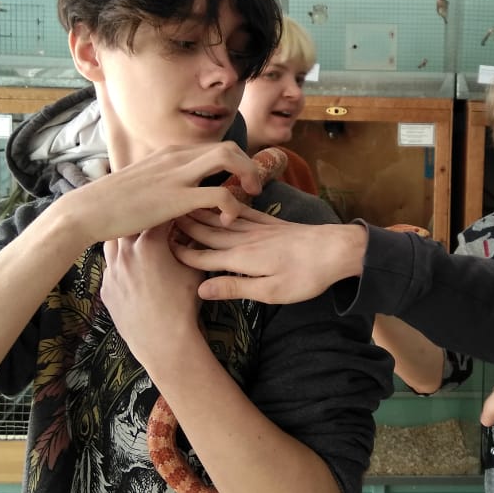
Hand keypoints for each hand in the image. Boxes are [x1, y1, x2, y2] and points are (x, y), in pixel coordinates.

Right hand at [62, 142, 262, 246]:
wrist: (86, 211)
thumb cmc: (110, 204)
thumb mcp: (143, 183)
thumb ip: (164, 182)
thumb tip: (177, 192)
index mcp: (170, 154)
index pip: (215, 147)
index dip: (236, 163)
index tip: (241, 183)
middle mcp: (177, 157)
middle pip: (229, 146)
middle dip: (249, 166)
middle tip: (253, 189)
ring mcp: (177, 174)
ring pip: (229, 157)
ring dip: (248, 175)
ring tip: (250, 197)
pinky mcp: (176, 197)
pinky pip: (220, 193)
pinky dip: (232, 205)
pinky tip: (227, 220)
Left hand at [101, 223, 203, 371]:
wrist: (163, 341)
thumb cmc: (182, 305)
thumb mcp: (194, 270)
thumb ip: (192, 246)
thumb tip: (192, 232)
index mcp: (148, 244)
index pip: (157, 215)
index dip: (168, 211)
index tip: (174, 211)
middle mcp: (125, 253)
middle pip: (129, 224)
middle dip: (142, 220)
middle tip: (154, 221)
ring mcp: (112, 271)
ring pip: (113, 242)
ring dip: (125, 238)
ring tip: (138, 242)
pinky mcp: (106, 288)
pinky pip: (110, 267)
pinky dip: (120, 262)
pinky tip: (132, 268)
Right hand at [172, 214, 368, 303]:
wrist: (336, 249)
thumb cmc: (305, 276)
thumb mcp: (270, 291)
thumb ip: (234, 287)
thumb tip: (200, 289)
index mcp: (242, 258)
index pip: (203, 255)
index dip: (180, 253)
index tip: (157, 248)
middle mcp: (246, 239)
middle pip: (207, 233)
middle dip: (182, 228)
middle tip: (157, 221)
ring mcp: (259, 228)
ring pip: (221, 220)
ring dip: (199, 214)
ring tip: (179, 207)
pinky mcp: (271, 223)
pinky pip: (242, 211)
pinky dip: (226, 207)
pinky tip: (219, 201)